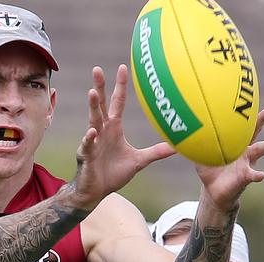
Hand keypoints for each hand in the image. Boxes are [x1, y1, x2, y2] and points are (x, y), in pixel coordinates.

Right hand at [69, 65, 174, 208]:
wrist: (96, 192)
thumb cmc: (113, 174)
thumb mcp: (139, 161)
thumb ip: (156, 152)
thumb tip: (177, 147)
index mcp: (113, 129)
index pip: (117, 102)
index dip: (120, 86)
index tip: (122, 67)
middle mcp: (102, 131)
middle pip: (101, 105)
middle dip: (100, 87)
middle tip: (97, 69)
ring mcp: (93, 142)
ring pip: (92, 120)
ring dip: (92, 107)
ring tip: (92, 92)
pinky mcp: (87, 156)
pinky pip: (88, 145)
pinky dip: (89, 139)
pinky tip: (92, 132)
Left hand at [195, 104, 263, 210]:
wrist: (214, 191)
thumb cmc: (209, 170)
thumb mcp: (199, 155)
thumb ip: (192, 144)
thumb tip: (176, 130)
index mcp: (234, 142)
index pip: (241, 124)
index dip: (245, 112)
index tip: (250, 96)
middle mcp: (244, 150)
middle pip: (255, 131)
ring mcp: (247, 163)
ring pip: (260, 151)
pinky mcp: (245, 178)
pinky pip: (252, 175)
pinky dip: (257, 175)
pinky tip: (261, 175)